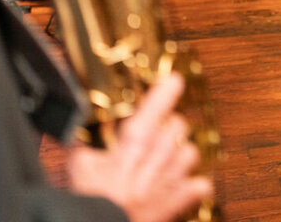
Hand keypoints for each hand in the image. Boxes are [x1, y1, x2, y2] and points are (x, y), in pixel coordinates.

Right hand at [67, 73, 213, 221]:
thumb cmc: (92, 199)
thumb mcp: (80, 163)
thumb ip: (84, 139)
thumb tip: (80, 122)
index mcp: (136, 140)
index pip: (158, 103)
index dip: (168, 89)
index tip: (173, 80)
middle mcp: (160, 152)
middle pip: (179, 125)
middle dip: (168, 128)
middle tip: (154, 136)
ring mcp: (173, 175)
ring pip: (191, 151)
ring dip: (180, 154)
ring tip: (164, 161)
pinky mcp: (181, 197)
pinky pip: (200, 184)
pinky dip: (193, 185)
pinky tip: (181, 185)